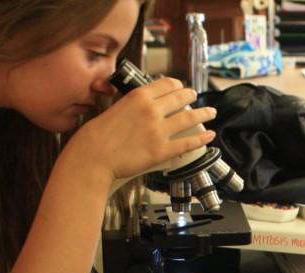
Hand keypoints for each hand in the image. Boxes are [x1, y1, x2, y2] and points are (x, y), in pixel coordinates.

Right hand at [64, 77, 217, 182]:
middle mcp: (152, 110)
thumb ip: (132, 105)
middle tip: (197, 97)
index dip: (177, 85)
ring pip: (190, 118)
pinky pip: (188, 143)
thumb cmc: (97, 136)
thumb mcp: (114, 108)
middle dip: (192, 96)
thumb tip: (142, 106)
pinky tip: (209, 136)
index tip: (180, 87)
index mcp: (139, 96)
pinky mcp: (163, 150)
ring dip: (204, 114)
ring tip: (211, 113)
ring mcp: (159, 130)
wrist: (93, 157)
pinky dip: (202, 139)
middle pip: (181, 97)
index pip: (167, 83)